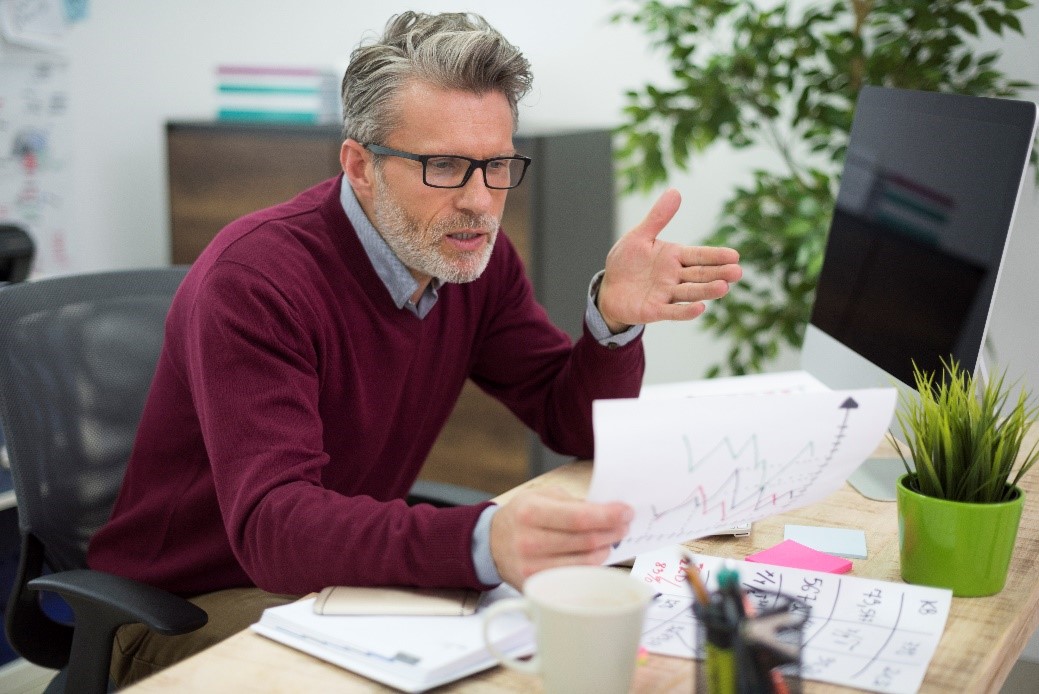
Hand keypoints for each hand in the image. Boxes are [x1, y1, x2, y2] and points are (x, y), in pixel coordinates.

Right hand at [489, 486, 632, 588]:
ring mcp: (533, 568)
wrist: (492, 544)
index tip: (626, 511)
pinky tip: (595, 554)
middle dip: (613, 531)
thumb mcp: (542, 497)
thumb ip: (574, 503)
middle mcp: (529, 542)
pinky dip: (592, 565)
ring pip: (586, 562)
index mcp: (530, 512)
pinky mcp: (538, 586)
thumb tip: (609, 512)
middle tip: (624, 524)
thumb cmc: (521, 517)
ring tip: (611, 538)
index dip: (608, 515)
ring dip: (606, 549)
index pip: (579, 517)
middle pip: (586, 541)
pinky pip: (576, 577)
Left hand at [597, 188, 741, 332]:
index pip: (699, 255)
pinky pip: (672, 311)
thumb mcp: (639, 237)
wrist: (608, 290)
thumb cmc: (626, 262)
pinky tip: (700, 308)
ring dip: (707, 290)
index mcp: (674, 257)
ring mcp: (666, 294)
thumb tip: (675, 191)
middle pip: (700, 274)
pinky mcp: (655, 311)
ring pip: (690, 292)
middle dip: (719, 273)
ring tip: (724, 288)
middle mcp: (675, 276)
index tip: (735, 255)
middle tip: (738, 272)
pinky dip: (685, 311)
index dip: (716, 256)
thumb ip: (657, 218)